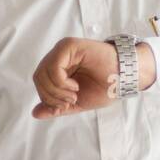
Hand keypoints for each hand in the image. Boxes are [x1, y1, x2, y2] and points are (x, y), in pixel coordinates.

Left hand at [31, 37, 154, 119]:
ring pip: (43, 73)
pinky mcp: (69, 46)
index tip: (65, 106)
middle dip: (51, 96)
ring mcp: (63, 49)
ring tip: (74, 94)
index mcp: (59, 67)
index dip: (47, 99)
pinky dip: (61, 82)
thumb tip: (35, 113)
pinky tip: (75, 86)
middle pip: (38, 78)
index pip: (40, 83)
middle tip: (70, 101)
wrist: (124, 78)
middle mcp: (58, 56)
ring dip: (57, 90)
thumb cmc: (105, 86)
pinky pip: (53, 67)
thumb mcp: (77, 102)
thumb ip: (57, 107)